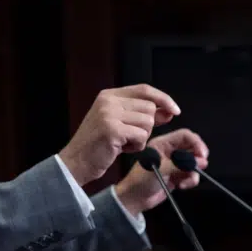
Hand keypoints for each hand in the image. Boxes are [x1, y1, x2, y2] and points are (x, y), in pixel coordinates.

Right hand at [59, 84, 179, 185]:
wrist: (76, 161)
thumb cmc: (98, 144)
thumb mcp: (118, 123)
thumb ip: (142, 114)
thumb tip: (168, 110)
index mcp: (108, 95)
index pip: (144, 90)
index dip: (163, 99)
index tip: (175, 110)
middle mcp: (107, 101)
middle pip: (149, 107)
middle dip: (147, 126)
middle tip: (129, 136)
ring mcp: (108, 115)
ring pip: (148, 122)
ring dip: (141, 137)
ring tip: (123, 142)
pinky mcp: (112, 130)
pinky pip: (141, 136)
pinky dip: (136, 146)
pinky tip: (121, 148)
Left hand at [115, 128, 208, 213]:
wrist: (135, 199)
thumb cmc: (142, 180)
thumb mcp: (161, 169)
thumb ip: (181, 164)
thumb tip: (202, 161)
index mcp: (162, 144)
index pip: (184, 135)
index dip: (196, 142)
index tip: (203, 154)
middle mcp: (170, 151)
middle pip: (192, 147)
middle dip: (198, 157)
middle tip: (201, 166)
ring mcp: (174, 163)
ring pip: (194, 162)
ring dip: (193, 172)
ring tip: (185, 181)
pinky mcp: (178, 175)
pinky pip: (191, 174)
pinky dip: (190, 180)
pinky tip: (181, 186)